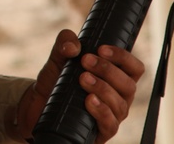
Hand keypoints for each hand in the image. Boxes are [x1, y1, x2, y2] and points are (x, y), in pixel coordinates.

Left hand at [15, 30, 144, 142]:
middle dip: (107, 70)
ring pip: (120, 104)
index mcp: (116, 78)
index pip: (134, 68)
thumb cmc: (57, 80)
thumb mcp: (58, 57)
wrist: (40, 104)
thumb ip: (65, 42)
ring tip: (82, 79)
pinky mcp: (101, 131)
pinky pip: (110, 124)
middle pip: (129, 85)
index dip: (123, 57)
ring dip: (102, 88)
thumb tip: (73, 47)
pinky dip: (101, 110)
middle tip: (86, 61)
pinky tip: (88, 101)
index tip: (101, 49)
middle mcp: (119, 97)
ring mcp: (112, 115)